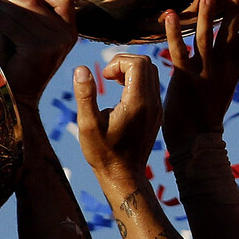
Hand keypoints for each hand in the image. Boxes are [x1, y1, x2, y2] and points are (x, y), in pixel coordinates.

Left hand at [0, 0, 77, 108]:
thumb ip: (27, 18)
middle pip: (37, 2)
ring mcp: (54, 43)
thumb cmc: (18, 66)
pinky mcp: (37, 49)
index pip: (63, 0)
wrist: (15, 98)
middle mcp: (66, 36)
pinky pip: (11, 24)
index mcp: (69, 32)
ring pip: (23, 10)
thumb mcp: (30, 37)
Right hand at [74, 54, 161, 183]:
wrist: (124, 177)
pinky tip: (122, 93)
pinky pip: (152, 85)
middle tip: (108, 76)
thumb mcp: (88, 125)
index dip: (118, 62)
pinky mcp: (157, 114)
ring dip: (132, 70)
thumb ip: (85, 95)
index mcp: (138, 103)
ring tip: (114, 82)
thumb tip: (81, 69)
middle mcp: (152, 103)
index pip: (138, 64)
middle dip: (125, 62)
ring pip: (152, 73)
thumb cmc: (103, 153)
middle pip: (147, 64)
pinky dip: (138, 80)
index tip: (104, 76)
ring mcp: (157, 109)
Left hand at [162, 0, 238, 151]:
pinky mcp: (185, 79)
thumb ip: (220, 69)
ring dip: (208, 15)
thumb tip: (223, 55)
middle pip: (231, 33)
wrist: (196, 144)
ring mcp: (204, 74)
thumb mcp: (218, 89)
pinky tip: (169, 14)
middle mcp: (221, 69)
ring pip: (206, 38)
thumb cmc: (203, 118)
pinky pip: (178, 52)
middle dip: (236, 8)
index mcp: (231, 71)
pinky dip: (174, 33)